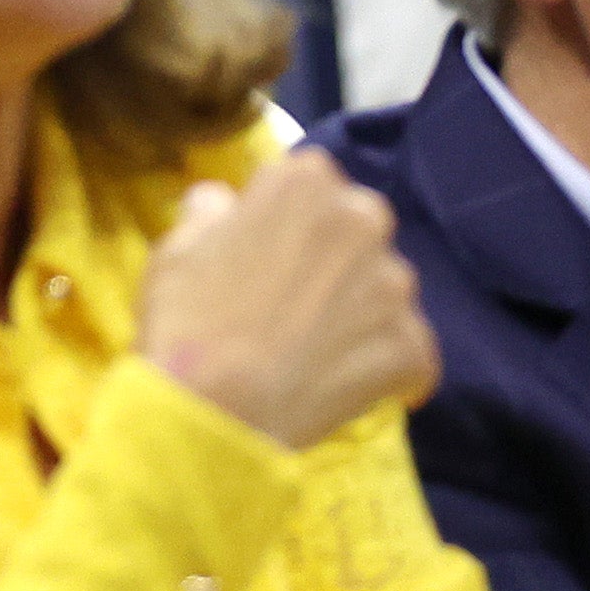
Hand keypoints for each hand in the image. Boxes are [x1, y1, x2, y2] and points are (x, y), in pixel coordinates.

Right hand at [138, 148, 435, 450]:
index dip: (284, 221)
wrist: (214, 411)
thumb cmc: (187, 318)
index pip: (308, 184)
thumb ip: (211, 208)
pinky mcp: (412, 345)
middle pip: (355, 230)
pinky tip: (348, 383)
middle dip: (333, 258)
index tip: (265, 253)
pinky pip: (408, 350)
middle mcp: (362, 217)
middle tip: (293, 302)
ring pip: (383, 289)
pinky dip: (385, 365)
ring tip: (316, 349)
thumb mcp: (177, 244)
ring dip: (359, 310)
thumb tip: (224, 202)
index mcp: (304, 180)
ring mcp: (394, 284)